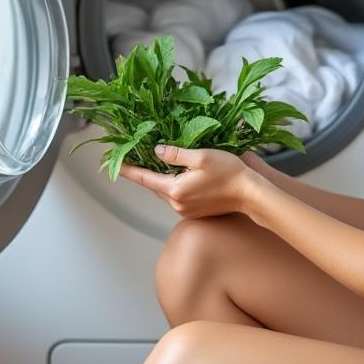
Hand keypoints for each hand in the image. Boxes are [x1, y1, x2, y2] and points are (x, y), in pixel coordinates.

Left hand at [118, 145, 266, 218]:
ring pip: (165, 191)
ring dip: (161, 178)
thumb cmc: (229, 173)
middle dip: (145, 171)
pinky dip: (173, 185)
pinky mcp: (194, 212)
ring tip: (159, 161)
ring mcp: (185, 210)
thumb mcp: (200, 156)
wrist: (250, 194)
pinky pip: (176, 197)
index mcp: (175, 190)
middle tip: (136, 155)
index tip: (113, 163)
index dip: (127, 169)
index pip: (144, 178)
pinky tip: (180, 174)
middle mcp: (177, 204)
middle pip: (154, 186)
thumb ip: (176, 154)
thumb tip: (157, 150)